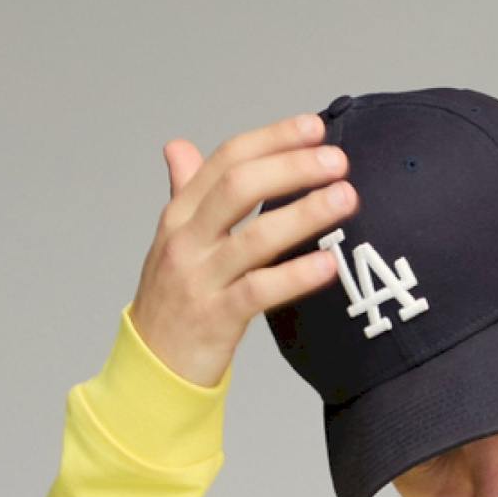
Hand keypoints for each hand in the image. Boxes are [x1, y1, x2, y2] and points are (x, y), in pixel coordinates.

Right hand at [128, 112, 354, 388]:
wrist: (152, 368)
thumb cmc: (172, 303)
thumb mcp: (173, 242)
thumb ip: (184, 192)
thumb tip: (179, 146)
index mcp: (180, 214)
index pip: (227, 160)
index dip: (272, 138)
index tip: (313, 128)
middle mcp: (186, 240)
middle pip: (240, 187)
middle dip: (292, 167)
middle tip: (337, 161)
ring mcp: (199, 280)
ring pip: (255, 236)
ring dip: (305, 214)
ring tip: (345, 198)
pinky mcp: (215, 319)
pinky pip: (260, 291)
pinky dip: (296, 276)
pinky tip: (327, 264)